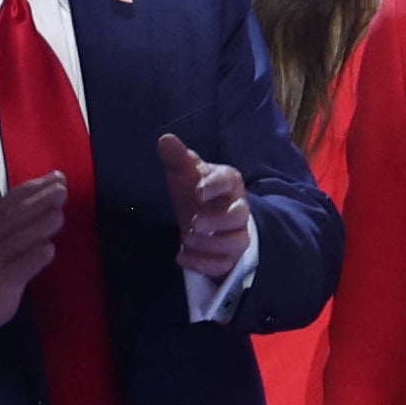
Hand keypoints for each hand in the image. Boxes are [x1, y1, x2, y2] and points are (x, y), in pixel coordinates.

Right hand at [0, 174, 68, 337]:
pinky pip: (17, 268)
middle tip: (62, 190)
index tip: (58, 176)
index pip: (14, 197)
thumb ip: (28, 210)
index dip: (35, 186)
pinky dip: (33, 258)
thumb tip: (57, 184)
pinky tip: (49, 251)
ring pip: (17, 239)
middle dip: (39, 200)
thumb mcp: (6, 230)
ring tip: (59, 216)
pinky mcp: (1, 282)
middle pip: (15, 215)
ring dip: (37, 226)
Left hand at [158, 133, 251, 284]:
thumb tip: (165, 140)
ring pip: (236, 243)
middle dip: (218, 221)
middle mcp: (237, 209)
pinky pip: (223, 265)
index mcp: (228, 184)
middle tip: (194, 222)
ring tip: (186, 238)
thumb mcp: (185, 174)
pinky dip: (203, 264)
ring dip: (211, 244)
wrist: (206, 219)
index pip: (230, 180)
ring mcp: (235, 235)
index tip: (198, 191)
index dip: (216, 185)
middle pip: (240, 215)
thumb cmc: (197, 191)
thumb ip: (177, 159)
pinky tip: (181, 257)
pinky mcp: (228, 257)